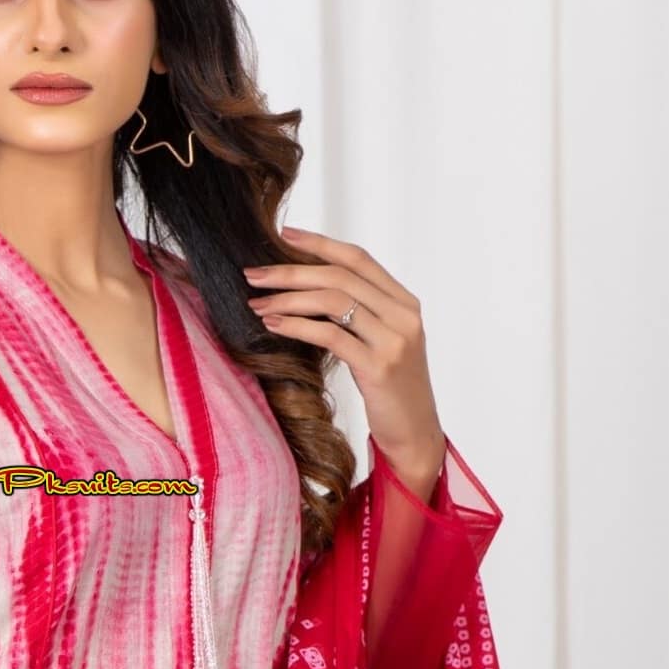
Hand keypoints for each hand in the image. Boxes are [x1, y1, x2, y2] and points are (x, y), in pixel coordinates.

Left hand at [243, 223, 445, 496]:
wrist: (415, 433)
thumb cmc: (390, 389)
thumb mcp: (380, 342)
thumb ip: (359, 313)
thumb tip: (307, 287)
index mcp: (405, 302)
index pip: (358, 258)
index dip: (319, 243)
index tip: (283, 234)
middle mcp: (403, 315)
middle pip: (340, 276)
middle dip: (291, 271)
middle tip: (253, 274)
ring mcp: (394, 340)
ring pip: (333, 301)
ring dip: (287, 299)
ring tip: (256, 304)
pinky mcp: (379, 367)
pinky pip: (330, 335)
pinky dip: (296, 326)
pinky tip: (273, 325)